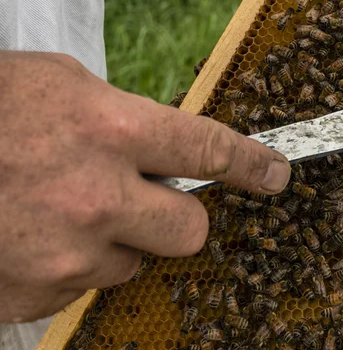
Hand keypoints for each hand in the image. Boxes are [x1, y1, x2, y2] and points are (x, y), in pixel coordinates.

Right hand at [0, 52, 289, 322]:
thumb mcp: (58, 85)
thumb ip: (121, 114)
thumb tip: (165, 141)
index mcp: (109, 129)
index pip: (209, 149)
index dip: (252, 164)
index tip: (275, 175)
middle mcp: (97, 198)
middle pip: (190, 230)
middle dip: (176, 217)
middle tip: (143, 199)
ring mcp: (65, 255)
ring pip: (134, 263)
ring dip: (113, 242)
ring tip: (59, 210)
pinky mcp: (33, 295)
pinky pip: (80, 288)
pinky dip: (67, 266)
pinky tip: (29, 234)